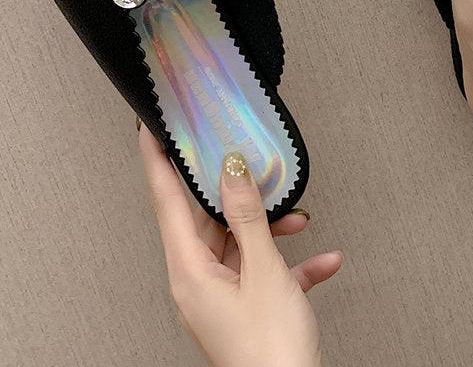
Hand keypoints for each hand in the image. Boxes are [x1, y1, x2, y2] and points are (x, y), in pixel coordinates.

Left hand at [139, 126, 342, 366]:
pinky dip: (291, 262)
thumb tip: (231, 170)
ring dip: (271, 226)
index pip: (166, 200)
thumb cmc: (270, 352)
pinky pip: (264, 271)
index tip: (150, 128)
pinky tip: (322, 259)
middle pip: (206, 218)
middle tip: (234, 153)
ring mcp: (221, 296)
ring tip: (298, 214)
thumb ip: (247, 216)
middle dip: (230, 189)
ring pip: (239, 242)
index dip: (157, 160)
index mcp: (189, 271)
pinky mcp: (245, 308)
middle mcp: (198, 281)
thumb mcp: (263, 271)